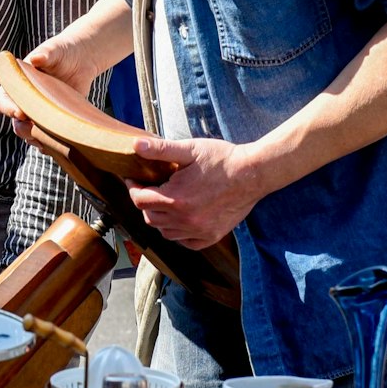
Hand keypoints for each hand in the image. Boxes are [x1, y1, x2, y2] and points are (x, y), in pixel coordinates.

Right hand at [0, 35, 85, 147]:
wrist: (80, 61)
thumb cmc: (62, 51)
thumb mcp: (54, 50)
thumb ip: (45, 53)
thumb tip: (36, 58)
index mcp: (16, 85)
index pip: (3, 101)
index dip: (8, 108)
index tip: (21, 112)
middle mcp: (24, 102)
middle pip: (16, 123)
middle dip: (23, 129)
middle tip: (36, 130)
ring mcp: (38, 114)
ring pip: (31, 134)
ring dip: (37, 140)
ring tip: (48, 142)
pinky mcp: (53, 121)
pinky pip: (47, 138)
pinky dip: (52, 144)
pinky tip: (60, 146)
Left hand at [123, 136, 268, 250]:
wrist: (253, 173)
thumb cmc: (221, 159)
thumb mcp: (189, 149)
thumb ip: (160, 149)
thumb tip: (134, 145)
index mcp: (175, 198)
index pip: (140, 200)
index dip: (133, 188)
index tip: (134, 179)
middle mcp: (185, 219)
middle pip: (150, 217)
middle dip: (145, 202)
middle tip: (150, 189)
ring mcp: (199, 231)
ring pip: (165, 232)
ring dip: (160, 218)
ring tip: (165, 202)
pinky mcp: (212, 236)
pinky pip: (185, 242)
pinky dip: (178, 233)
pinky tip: (182, 218)